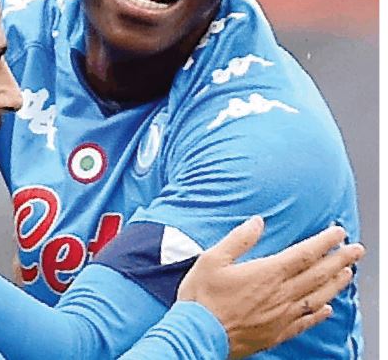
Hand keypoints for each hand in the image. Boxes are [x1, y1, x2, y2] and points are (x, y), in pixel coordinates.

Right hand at [177, 217, 363, 357]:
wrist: (198, 335)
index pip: (304, 254)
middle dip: (340, 260)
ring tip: (348, 273)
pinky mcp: (276, 334)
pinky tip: (327, 309)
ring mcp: (281, 316)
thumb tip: (257, 222)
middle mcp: (280, 295)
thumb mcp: (212, 259)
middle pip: (318, 275)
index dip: (324, 242)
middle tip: (357, 250)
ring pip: (317, 297)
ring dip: (335, 284)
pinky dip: (320, 314)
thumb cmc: (202, 296)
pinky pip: (305, 322)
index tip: (339, 233)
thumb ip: (238, 239)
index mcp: (266, 273)